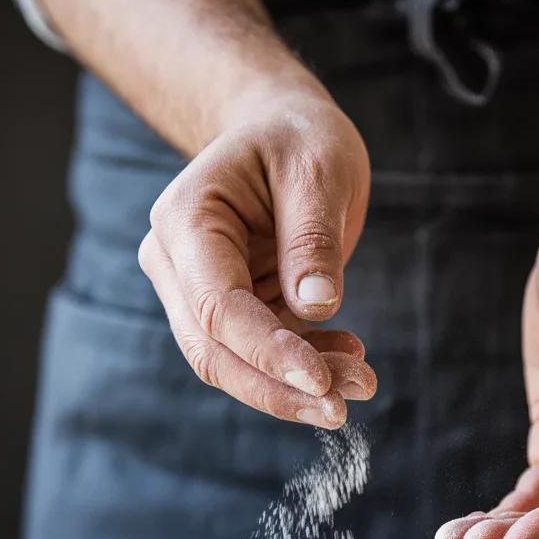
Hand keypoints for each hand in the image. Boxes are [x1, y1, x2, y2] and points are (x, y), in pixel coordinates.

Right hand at [138, 91, 376, 427]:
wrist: (284, 132)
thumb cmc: (298, 138)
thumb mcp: (318, 169)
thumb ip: (313, 238)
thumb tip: (316, 306)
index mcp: (186, 220)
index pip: (218, 307)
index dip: (266, 351)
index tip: (320, 381)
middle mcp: (177, 263)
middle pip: (215, 351)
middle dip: (279, 387)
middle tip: (342, 406)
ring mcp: (199, 291)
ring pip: (235, 364)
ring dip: (296, 387)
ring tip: (361, 382)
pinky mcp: (232, 310)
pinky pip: (261, 355)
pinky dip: (304, 366)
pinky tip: (348, 357)